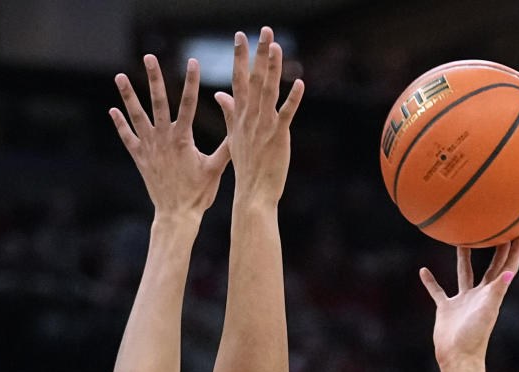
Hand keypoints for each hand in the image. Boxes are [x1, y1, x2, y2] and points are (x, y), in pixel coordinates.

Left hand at [110, 55, 230, 217]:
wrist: (177, 215)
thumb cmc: (198, 195)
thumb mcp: (215, 170)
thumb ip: (226, 148)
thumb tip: (240, 131)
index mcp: (183, 139)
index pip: (188, 104)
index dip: (191, 82)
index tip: (193, 61)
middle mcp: (164, 138)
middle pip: (158, 102)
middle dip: (154, 78)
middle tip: (149, 57)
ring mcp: (150, 147)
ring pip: (137, 116)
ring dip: (129, 95)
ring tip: (120, 76)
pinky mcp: (140, 158)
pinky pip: (127, 138)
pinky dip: (120, 124)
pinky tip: (113, 110)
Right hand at [214, 27, 303, 204]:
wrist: (252, 195)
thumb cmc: (245, 169)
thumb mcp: (233, 137)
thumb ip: (229, 114)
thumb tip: (219, 95)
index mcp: (240, 117)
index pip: (238, 81)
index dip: (240, 57)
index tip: (240, 36)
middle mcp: (250, 118)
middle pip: (253, 79)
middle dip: (257, 54)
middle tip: (264, 30)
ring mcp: (263, 127)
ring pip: (267, 91)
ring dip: (272, 68)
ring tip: (276, 45)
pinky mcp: (278, 137)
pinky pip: (286, 114)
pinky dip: (293, 99)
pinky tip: (299, 82)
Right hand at [420, 236, 518, 367]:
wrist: (457, 358)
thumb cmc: (474, 337)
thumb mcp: (487, 311)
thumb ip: (497, 291)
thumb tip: (509, 273)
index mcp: (492, 294)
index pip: (506, 268)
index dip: (515, 251)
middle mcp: (479, 295)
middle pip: (489, 266)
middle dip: (494, 248)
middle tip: (496, 228)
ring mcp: (463, 302)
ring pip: (463, 273)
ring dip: (463, 258)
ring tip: (460, 239)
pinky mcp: (446, 309)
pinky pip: (438, 291)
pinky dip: (431, 282)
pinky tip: (423, 271)